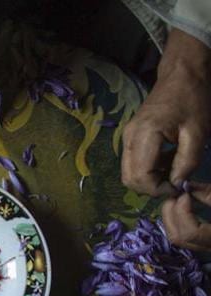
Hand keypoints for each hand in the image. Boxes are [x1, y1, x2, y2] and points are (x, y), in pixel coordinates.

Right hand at [122, 29, 210, 198]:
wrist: (182, 74)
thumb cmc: (193, 99)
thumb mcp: (198, 132)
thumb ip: (187, 162)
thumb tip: (177, 184)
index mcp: (144, 136)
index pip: (140, 177)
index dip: (159, 190)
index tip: (179, 188)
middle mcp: (129, 138)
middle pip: (129, 179)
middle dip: (152, 188)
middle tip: (175, 184)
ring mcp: (127, 137)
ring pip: (130, 173)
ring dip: (150, 179)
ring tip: (174, 172)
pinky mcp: (131, 136)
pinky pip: (134, 163)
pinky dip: (149, 169)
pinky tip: (168, 161)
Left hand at [163, 185, 210, 250]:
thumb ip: (209, 194)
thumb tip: (185, 185)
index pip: (189, 233)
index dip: (182, 212)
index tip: (185, 194)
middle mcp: (207, 248)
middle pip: (177, 237)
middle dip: (171, 213)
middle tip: (175, 195)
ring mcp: (203, 248)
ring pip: (176, 237)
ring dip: (171, 216)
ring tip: (178, 199)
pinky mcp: (200, 243)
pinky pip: (181, 235)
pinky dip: (176, 220)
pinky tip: (182, 207)